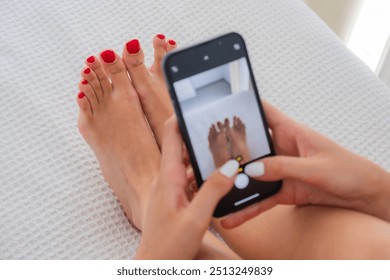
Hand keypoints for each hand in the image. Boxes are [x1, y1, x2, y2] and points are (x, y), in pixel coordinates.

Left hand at [135, 116, 236, 259]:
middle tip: (221, 126)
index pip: (172, 135)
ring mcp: (170, 190)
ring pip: (188, 164)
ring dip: (204, 157)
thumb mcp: (196, 218)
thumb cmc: (168, 247)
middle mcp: (167, 179)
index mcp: (167, 178)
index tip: (196, 103)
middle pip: (182, 147)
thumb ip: (214, 191)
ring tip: (225, 149)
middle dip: (200, 136)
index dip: (182, 115)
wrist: (155, 266)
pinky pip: (190, 180)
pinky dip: (203, 175)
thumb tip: (231, 167)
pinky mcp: (176, 199)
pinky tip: (219, 178)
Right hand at [221, 101, 389, 227]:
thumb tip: (254, 169)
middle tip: (209, 158)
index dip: (244, 107)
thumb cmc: (350, 171)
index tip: (222, 110)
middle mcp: (282, 149)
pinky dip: (248, 207)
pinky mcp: (283, 190)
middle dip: (231, 151)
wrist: (365, 195)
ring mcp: (281, 170)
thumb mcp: (316, 167)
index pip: (264, 112)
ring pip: (252, 174)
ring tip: (217, 190)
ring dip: (237, 182)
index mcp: (291, 132)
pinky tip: (235, 216)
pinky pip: (261, 198)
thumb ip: (284, 167)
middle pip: (251, 146)